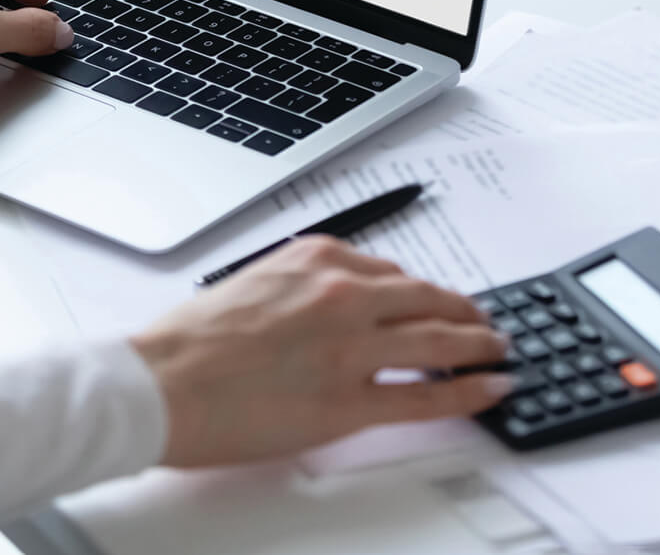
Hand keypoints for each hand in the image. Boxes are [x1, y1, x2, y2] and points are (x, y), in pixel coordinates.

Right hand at [129, 236, 509, 467]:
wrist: (161, 382)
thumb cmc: (188, 341)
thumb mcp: (248, 282)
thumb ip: (298, 289)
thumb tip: (327, 313)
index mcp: (315, 258)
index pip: (389, 270)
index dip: (420, 291)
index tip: (433, 298)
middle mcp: (342, 294)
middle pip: (427, 298)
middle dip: (464, 310)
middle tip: (484, 322)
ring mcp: (352, 349)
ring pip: (441, 341)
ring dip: (480, 345)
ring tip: (498, 351)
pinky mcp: (352, 401)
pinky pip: (429, 396)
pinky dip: (470, 391)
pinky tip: (491, 389)